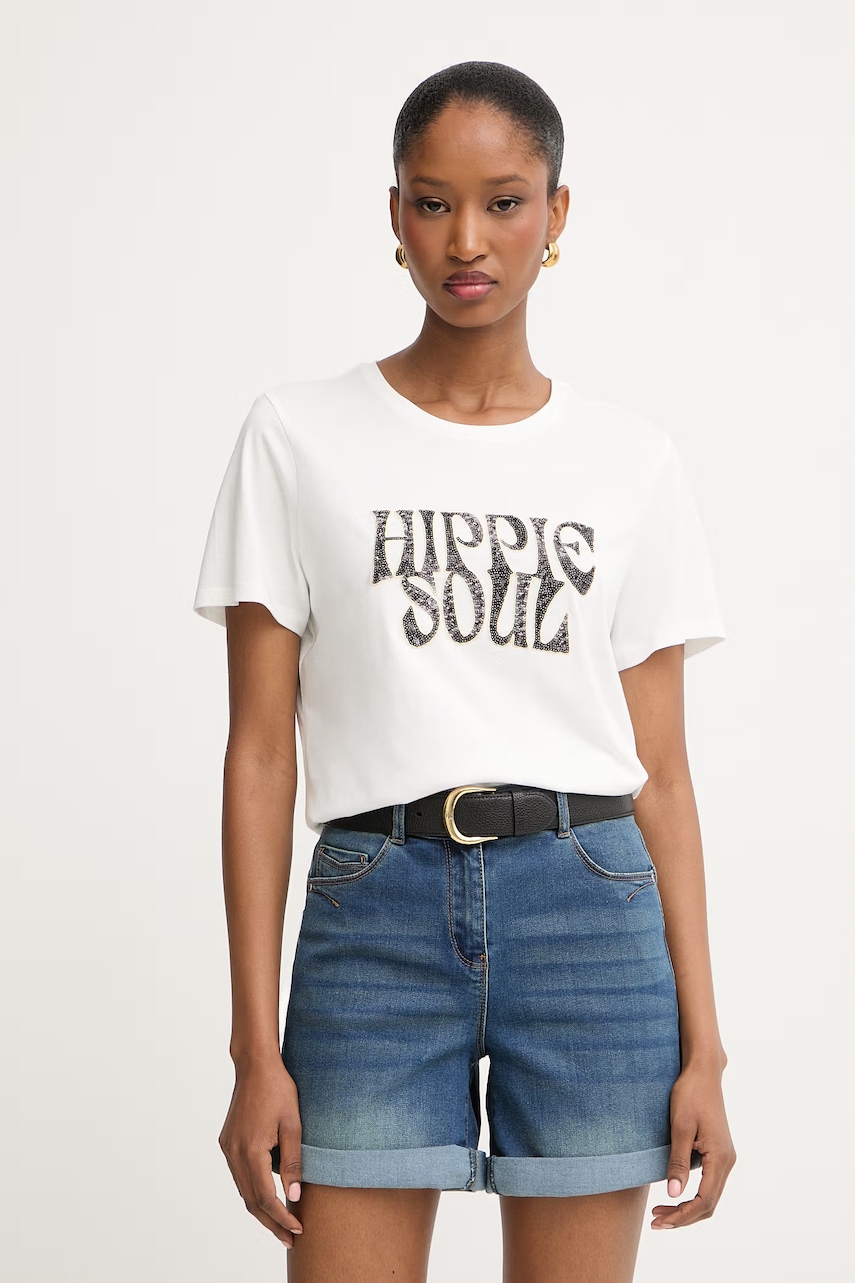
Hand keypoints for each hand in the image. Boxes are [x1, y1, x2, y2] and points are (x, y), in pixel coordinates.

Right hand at [219, 1053, 304, 1248]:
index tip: (298, 1229)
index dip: (281, 1217)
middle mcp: (234, 1153)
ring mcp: (227, 1148)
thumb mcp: (293, 1124)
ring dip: (261, 1209)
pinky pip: (240, 1174)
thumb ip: (293, 1162)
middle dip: (270, 1222)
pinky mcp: (227, 1142)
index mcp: (250, 1150)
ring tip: (282, 1223)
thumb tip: (294, 1197)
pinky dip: (253, 1190)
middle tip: (290, 1239)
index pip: (265, 1198)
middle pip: (250, 1201)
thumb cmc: (278, 1089)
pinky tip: (268, 1195)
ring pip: (243, 1190)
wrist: (255, 1065)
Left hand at [651, 1059, 736, 1229]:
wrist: (703, 1071)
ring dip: (688, 1208)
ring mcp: (724, 1156)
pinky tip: (675, 1193)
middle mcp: (727, 1161)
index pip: (704, 1201)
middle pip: (709, 1204)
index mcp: (720, 1158)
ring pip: (710, 1196)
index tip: (659, 1220)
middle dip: (683, 1217)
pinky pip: (709, 1183)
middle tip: (656, 1221)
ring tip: (661, 1212)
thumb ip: (678, 1162)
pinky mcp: (718, 1151)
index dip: (682, 1216)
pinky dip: (693, 1195)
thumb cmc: (690, 1094)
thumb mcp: (680, 1127)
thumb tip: (673, 1194)